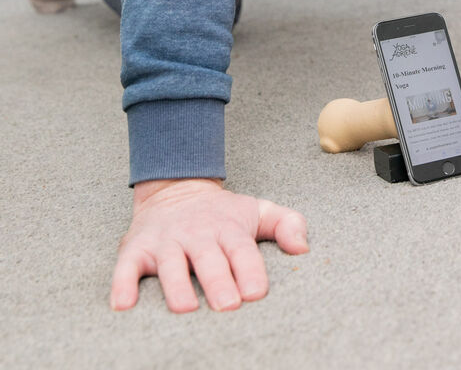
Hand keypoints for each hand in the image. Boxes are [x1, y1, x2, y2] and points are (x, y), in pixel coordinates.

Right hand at [110, 178, 308, 312]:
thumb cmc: (223, 214)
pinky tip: (123, 305)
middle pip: (208, 259)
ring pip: (171, 264)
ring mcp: (166, 242)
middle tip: (228, 306)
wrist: (176, 187)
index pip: (242, 249)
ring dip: (177, 286)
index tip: (257, 291)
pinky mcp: (137, 249)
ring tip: (185, 308)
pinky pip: (126, 267)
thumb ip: (287, 224)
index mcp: (228, 228)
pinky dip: (122, 284)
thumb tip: (304, 249)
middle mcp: (197, 234)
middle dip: (218, 281)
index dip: (249, 269)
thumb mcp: (257, 211)